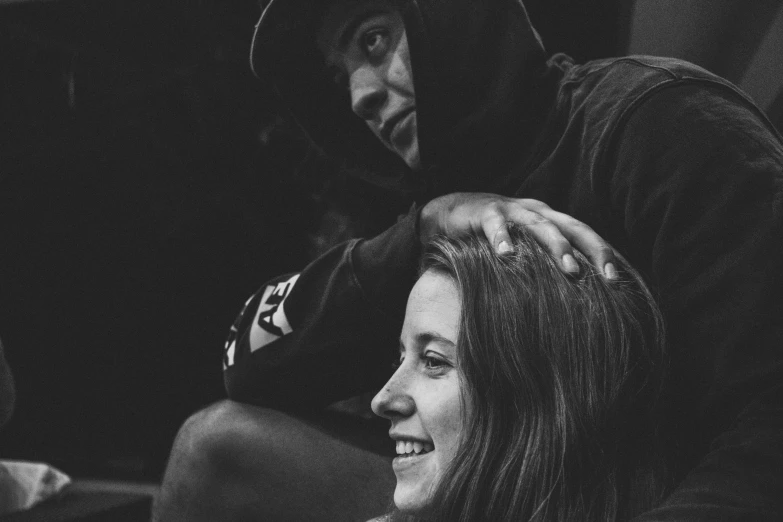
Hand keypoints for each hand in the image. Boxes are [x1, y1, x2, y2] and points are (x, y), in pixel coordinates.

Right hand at [419, 193, 616, 278]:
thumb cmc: (491, 239)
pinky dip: (503, 238)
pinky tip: (506, 255)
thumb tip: (570, 305)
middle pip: (574, 228)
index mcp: (551, 221)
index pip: (585, 237)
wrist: (449, 213)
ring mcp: (512, 210)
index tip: (621, 282)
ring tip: (570, 269)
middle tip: (609, 278)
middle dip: (594, 251)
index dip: (604, 256)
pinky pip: (496, 225)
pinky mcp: (485, 212)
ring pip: (541, 226)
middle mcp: (537, 213)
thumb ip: (542, 269)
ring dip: (558, 247)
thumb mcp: (522, 252)